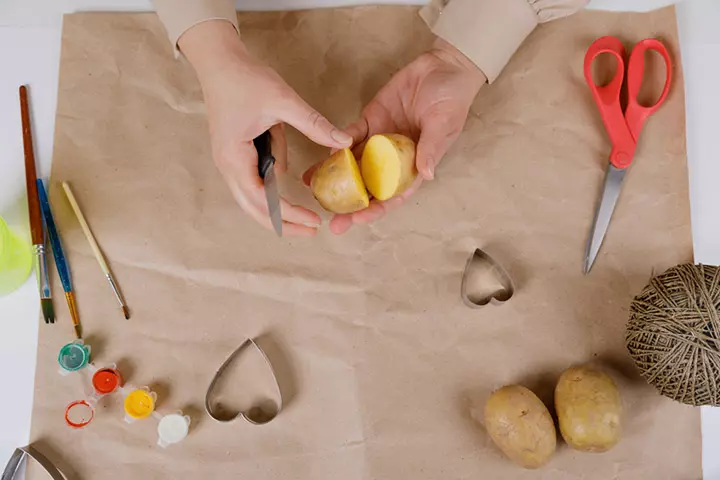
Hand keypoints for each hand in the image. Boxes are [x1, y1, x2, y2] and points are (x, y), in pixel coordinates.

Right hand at [180, 21, 351, 235]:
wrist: (218, 61)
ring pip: (252, 198)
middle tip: (311, 231)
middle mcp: (227, 165)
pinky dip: (272, 190)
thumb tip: (344, 142)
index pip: (262, 198)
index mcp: (234, 156)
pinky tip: (291, 192)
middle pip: (252, 208)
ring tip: (305, 217)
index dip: (288, 213)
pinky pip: (254, 180)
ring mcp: (228, 161)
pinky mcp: (235, 154)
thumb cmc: (244, 78)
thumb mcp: (283, 100)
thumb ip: (314, 123)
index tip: (313, 220)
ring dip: (277, 208)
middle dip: (282, 223)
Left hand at [304, 39, 485, 234]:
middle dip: (352, 206)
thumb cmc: (452, 99)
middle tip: (334, 223)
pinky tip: (319, 162)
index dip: (377, 209)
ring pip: (355, 166)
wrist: (442, 66)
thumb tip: (427, 174)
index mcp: (415, 165)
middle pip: (370, 187)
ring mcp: (379, 141)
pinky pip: (349, 138)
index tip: (358, 219)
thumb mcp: (445, 123)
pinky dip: (334, 149)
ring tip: (315, 193)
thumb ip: (432, 147)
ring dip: (336, 180)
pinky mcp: (369, 121)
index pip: (394, 194)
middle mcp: (394, 159)